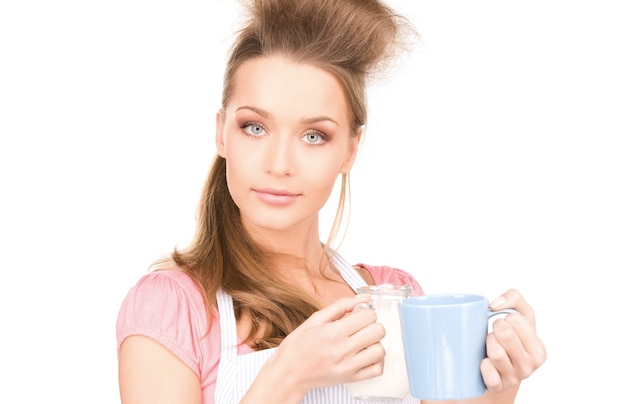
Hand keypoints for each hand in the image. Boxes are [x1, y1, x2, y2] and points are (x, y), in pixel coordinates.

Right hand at [260, 295, 386, 394]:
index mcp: (333, 332)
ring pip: (380, 350)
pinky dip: (376, 361)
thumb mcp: (315, 319)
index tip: (359, 315)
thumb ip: (341, 306)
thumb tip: (363, 298)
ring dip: (375, 343)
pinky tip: (365, 355)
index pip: (368, 316)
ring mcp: (348, 366)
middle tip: (362, 327)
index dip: (365, 311)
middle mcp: (342, 350)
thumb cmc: (298, 346)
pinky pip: (377, 369)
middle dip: (372, 325)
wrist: (288, 372)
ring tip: (363, 342)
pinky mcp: (351, 379)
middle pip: (378, 331)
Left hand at [481, 289, 546, 393]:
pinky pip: (487, 372)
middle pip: (504, 333)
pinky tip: (485, 362)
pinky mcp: (498, 386)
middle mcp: (529, 366)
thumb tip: (494, 305)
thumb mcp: (520, 315)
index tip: (506, 324)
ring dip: (487, 344)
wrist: (502, 369)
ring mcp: (514, 378)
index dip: (505, 318)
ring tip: (490, 345)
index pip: (515, 320)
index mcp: (538, 349)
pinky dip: (482, 365)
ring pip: (495, 352)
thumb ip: (513, 297)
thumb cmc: (512, 338)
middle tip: (495, 332)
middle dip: (495, 328)